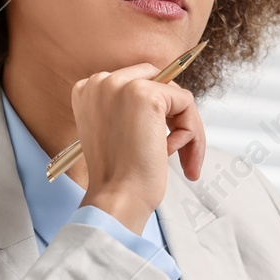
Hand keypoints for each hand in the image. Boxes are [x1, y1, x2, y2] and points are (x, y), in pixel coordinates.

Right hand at [72, 62, 205, 232]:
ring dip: (186, 130)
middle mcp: (101, 82)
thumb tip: (169, 98)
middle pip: (158, 83)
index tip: (159, 142)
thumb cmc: (118, 176)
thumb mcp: (115, 133)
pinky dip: (191, 132)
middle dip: (174, 117)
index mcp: (88, 90)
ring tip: (182, 160)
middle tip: (178, 151)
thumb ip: (130, 109)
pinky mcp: (146, 95)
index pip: (137, 82)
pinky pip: (186, 103)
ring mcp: (122, 86)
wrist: (116, 197)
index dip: (156, 113)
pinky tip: (174, 155)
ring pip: (175, 96)